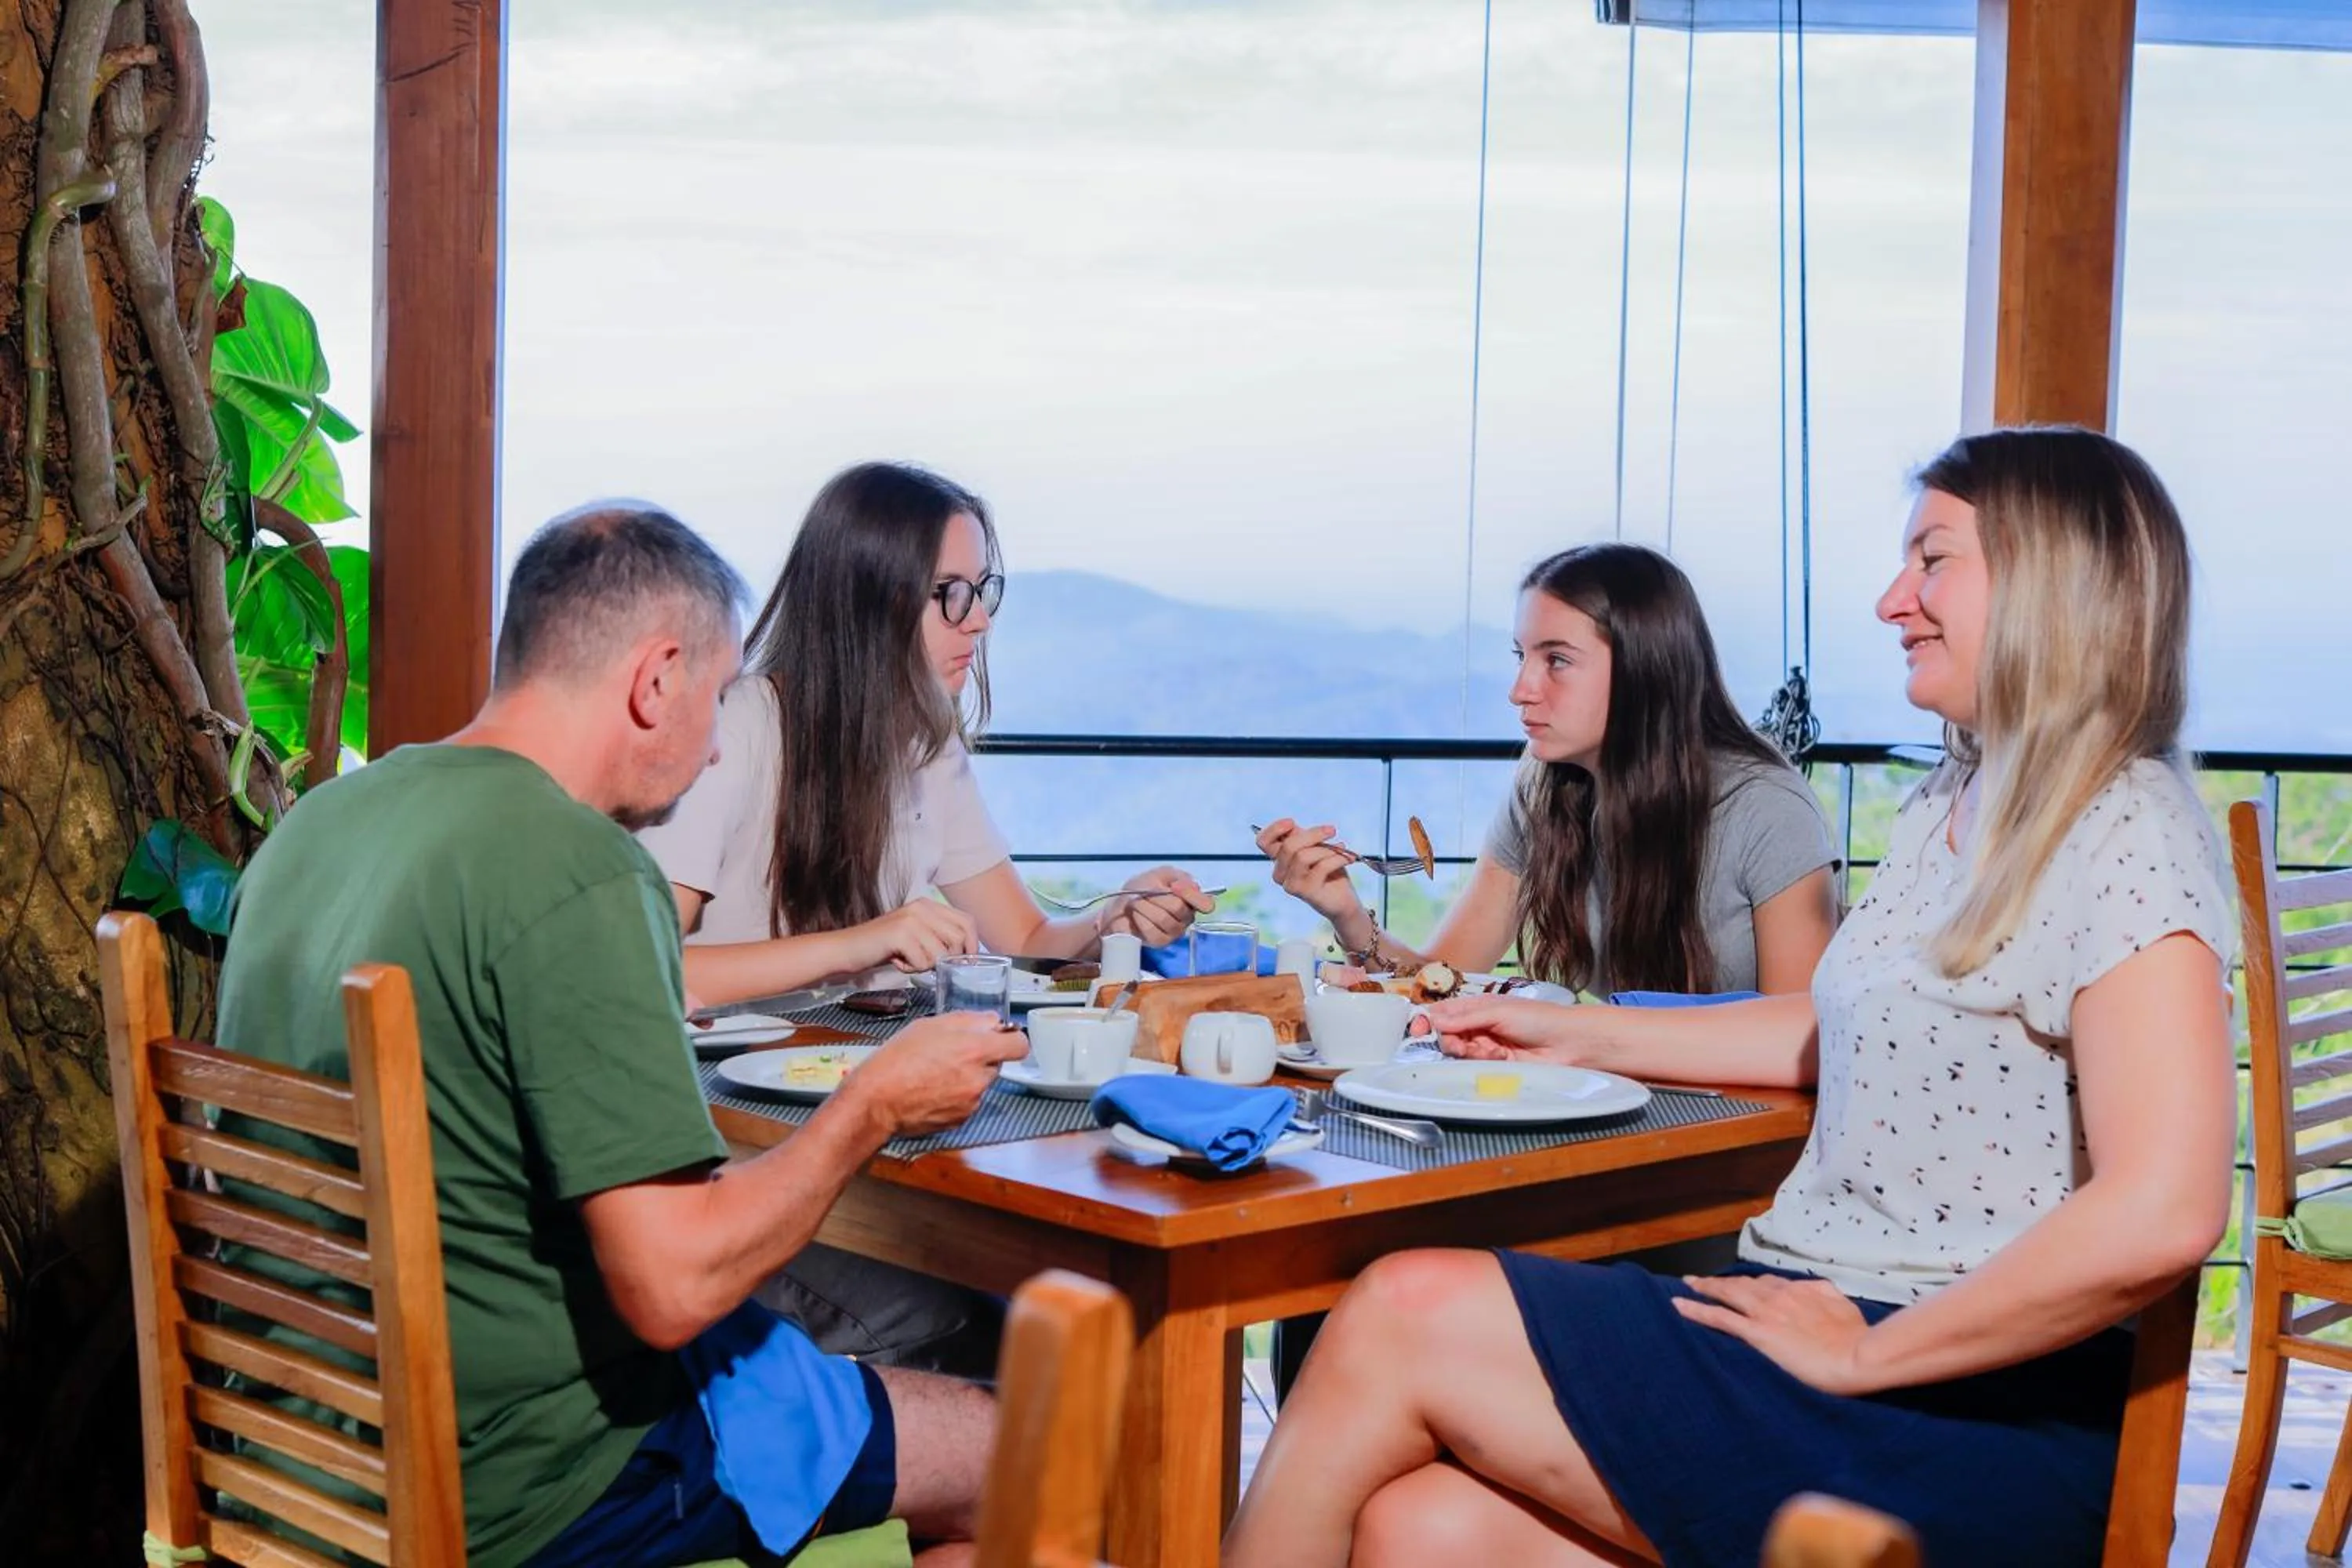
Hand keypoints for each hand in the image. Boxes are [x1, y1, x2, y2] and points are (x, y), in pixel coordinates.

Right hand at [837, 1012, 1028, 1136]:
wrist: (876, 1101)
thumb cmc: (897, 1058)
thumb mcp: (929, 1026)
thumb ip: (968, 1021)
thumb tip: (993, 1022)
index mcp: (976, 1050)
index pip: (1019, 1045)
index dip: (1011, 1040)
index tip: (999, 1039)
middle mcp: (980, 1078)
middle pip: (997, 1064)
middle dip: (981, 1058)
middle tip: (952, 1055)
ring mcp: (972, 1102)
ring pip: (981, 1083)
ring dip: (968, 1077)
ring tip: (935, 1074)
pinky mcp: (961, 1119)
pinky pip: (968, 1102)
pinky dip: (956, 1096)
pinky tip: (932, 1092)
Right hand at [857, 899, 978, 973]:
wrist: (845, 949)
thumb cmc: (881, 947)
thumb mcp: (915, 936)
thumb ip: (938, 937)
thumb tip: (968, 954)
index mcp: (928, 904)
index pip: (967, 921)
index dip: (972, 945)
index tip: (965, 962)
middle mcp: (921, 907)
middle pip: (959, 938)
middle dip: (948, 959)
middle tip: (926, 963)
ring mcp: (911, 919)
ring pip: (942, 953)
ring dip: (926, 965)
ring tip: (907, 960)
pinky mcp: (900, 934)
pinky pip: (923, 961)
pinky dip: (912, 969)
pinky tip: (897, 962)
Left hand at [1099, 866, 1213, 945]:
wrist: (1120, 905)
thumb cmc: (1141, 887)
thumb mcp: (1159, 875)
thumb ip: (1176, 877)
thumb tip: (1185, 886)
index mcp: (1190, 899)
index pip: (1206, 904)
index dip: (1193, 896)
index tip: (1175, 886)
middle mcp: (1186, 917)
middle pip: (1179, 909)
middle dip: (1157, 897)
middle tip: (1143, 892)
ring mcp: (1175, 932)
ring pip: (1165, 921)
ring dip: (1146, 907)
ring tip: (1136, 902)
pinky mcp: (1161, 942)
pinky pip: (1154, 932)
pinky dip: (1142, 920)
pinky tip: (1136, 915)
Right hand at [1254, 818, 1362, 926]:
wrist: (1343, 898)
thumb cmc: (1329, 869)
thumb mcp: (1315, 847)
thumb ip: (1301, 836)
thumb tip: (1290, 825)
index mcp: (1279, 859)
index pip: (1263, 841)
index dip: (1275, 829)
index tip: (1292, 822)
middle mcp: (1279, 873)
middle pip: (1288, 846)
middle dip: (1313, 834)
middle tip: (1332, 830)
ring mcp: (1290, 884)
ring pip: (1303, 856)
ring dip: (1327, 849)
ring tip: (1341, 849)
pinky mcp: (1305, 892)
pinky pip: (1320, 867)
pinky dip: (1337, 859)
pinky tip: (1347, 858)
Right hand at [1421, 994, 1585, 1062]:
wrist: (1568, 1043)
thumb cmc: (1539, 1018)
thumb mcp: (1498, 1011)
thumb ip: (1465, 1017)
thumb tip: (1434, 1021)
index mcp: (1476, 1006)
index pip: (1442, 1012)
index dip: (1428, 1020)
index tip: (1419, 1028)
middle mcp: (1477, 1026)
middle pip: (1446, 1035)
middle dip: (1450, 1040)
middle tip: (1462, 1043)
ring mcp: (1485, 1046)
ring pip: (1459, 1052)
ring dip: (1470, 1051)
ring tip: (1490, 1049)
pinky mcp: (1494, 1065)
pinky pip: (1475, 1066)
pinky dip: (1484, 1061)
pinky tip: (1501, 1056)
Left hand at [1670, 1274, 1880, 1395]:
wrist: (1856, 1357)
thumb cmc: (1856, 1338)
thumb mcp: (1844, 1307)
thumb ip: (1825, 1296)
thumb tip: (1817, 1292)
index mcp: (1801, 1289)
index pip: (1769, 1282)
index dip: (1752, 1284)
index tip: (1742, 1286)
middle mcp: (1779, 1295)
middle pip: (1743, 1283)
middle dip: (1721, 1281)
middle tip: (1700, 1280)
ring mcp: (1765, 1312)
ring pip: (1727, 1293)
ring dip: (1705, 1287)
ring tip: (1688, 1284)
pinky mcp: (1757, 1333)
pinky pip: (1719, 1317)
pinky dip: (1696, 1309)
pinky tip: (1678, 1305)